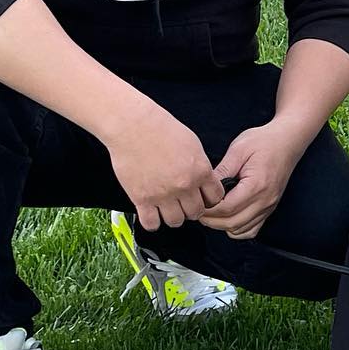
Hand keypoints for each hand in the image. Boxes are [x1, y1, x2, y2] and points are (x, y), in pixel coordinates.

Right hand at [104, 99, 223, 230]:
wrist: (133, 125)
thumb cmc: (159, 128)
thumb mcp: (192, 144)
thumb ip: (200, 166)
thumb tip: (204, 181)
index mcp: (200, 170)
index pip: (215, 198)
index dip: (209, 200)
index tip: (202, 198)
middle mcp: (184, 185)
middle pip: (196, 212)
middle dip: (191, 209)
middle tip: (183, 203)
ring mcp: (163, 194)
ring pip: (176, 221)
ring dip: (173, 217)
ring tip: (168, 208)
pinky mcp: (141, 198)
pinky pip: (151, 224)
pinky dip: (153, 222)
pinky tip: (152, 213)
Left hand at [200, 120, 305, 238]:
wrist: (287, 141)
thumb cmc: (263, 141)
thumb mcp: (238, 150)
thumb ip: (221, 170)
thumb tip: (205, 187)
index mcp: (256, 185)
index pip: (227, 208)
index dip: (208, 210)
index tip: (197, 203)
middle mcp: (265, 200)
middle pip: (232, 223)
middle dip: (211, 221)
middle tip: (198, 210)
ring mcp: (269, 206)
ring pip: (240, 230)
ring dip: (222, 225)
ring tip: (210, 213)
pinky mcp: (269, 208)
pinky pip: (251, 230)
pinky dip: (236, 228)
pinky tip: (227, 217)